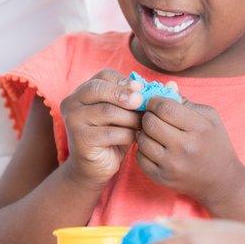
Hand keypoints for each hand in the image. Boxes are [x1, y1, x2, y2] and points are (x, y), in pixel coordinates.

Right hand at [59, 69, 143, 187]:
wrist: (96, 167)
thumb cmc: (113, 135)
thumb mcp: (125, 113)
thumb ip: (140, 98)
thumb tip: (172, 86)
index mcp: (82, 92)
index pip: (103, 76)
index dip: (124, 81)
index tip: (141, 89)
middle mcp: (72, 104)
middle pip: (99, 90)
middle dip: (124, 94)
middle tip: (142, 101)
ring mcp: (74, 122)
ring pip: (108, 111)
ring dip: (130, 118)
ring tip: (141, 125)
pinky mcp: (81, 140)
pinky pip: (111, 133)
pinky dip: (127, 134)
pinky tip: (134, 138)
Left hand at [136, 98, 244, 207]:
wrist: (221, 181)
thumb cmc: (215, 144)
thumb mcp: (210, 118)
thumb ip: (186, 102)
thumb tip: (165, 87)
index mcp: (198, 129)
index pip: (165, 108)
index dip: (155, 101)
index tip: (156, 103)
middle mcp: (184, 148)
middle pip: (150, 123)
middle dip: (148, 115)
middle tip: (153, 117)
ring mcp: (171, 165)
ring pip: (142, 140)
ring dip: (144, 132)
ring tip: (154, 132)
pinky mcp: (161, 178)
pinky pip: (139, 157)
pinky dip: (143, 149)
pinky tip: (154, 147)